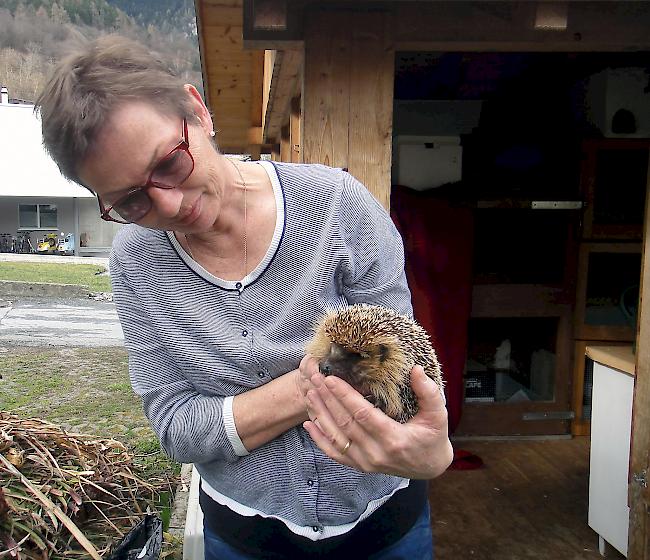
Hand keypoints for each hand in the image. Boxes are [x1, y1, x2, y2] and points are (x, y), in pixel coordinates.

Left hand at [301, 360, 452, 478]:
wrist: (430, 466)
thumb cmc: (433, 437)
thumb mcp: (438, 414)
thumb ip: (429, 392)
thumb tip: (416, 370)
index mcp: (394, 440)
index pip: (363, 415)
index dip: (345, 396)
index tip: (331, 379)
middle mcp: (376, 454)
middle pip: (345, 424)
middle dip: (327, 399)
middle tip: (315, 378)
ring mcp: (366, 462)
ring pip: (336, 437)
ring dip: (321, 414)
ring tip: (310, 393)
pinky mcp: (360, 466)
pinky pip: (335, 453)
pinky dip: (319, 439)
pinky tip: (309, 423)